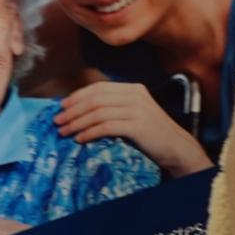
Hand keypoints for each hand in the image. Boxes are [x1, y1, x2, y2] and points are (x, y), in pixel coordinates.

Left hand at [55, 82, 210, 174]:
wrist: (176, 147)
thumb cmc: (151, 133)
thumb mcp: (134, 112)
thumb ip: (114, 106)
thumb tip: (80, 108)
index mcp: (134, 89)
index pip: (98, 88)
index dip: (77, 96)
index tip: (61, 106)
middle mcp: (136, 96)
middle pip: (95, 99)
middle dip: (72, 110)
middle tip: (58, 121)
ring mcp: (138, 110)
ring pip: (98, 113)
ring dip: (77, 123)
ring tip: (64, 132)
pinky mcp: (138, 126)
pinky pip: (106, 127)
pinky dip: (89, 133)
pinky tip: (80, 139)